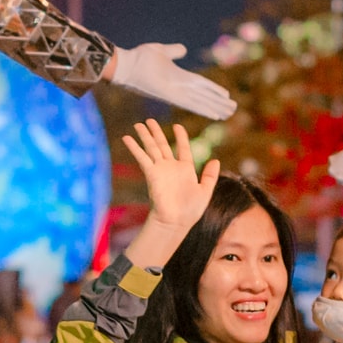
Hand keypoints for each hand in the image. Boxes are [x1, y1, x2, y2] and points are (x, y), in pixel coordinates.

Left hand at [109, 43, 236, 119]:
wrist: (125, 65)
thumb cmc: (139, 58)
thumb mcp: (161, 50)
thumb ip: (173, 51)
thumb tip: (183, 49)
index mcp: (179, 76)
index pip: (201, 85)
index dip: (214, 91)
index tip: (227, 96)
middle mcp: (179, 87)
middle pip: (204, 97)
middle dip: (219, 103)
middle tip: (233, 109)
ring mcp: (176, 93)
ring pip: (201, 103)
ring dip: (216, 108)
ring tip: (230, 113)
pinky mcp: (171, 96)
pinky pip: (191, 105)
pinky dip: (205, 110)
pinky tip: (215, 115)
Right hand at [120, 121, 220, 268]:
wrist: (176, 221)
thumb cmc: (191, 210)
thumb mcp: (205, 191)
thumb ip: (209, 176)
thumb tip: (216, 160)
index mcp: (186, 169)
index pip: (183, 148)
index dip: (181, 136)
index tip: (177, 126)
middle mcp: (171, 167)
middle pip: (162, 144)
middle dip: (156, 132)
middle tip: (149, 120)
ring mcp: (160, 169)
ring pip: (152, 148)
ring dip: (145, 136)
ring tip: (138, 124)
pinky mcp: (151, 174)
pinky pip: (142, 158)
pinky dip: (135, 148)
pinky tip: (127, 138)